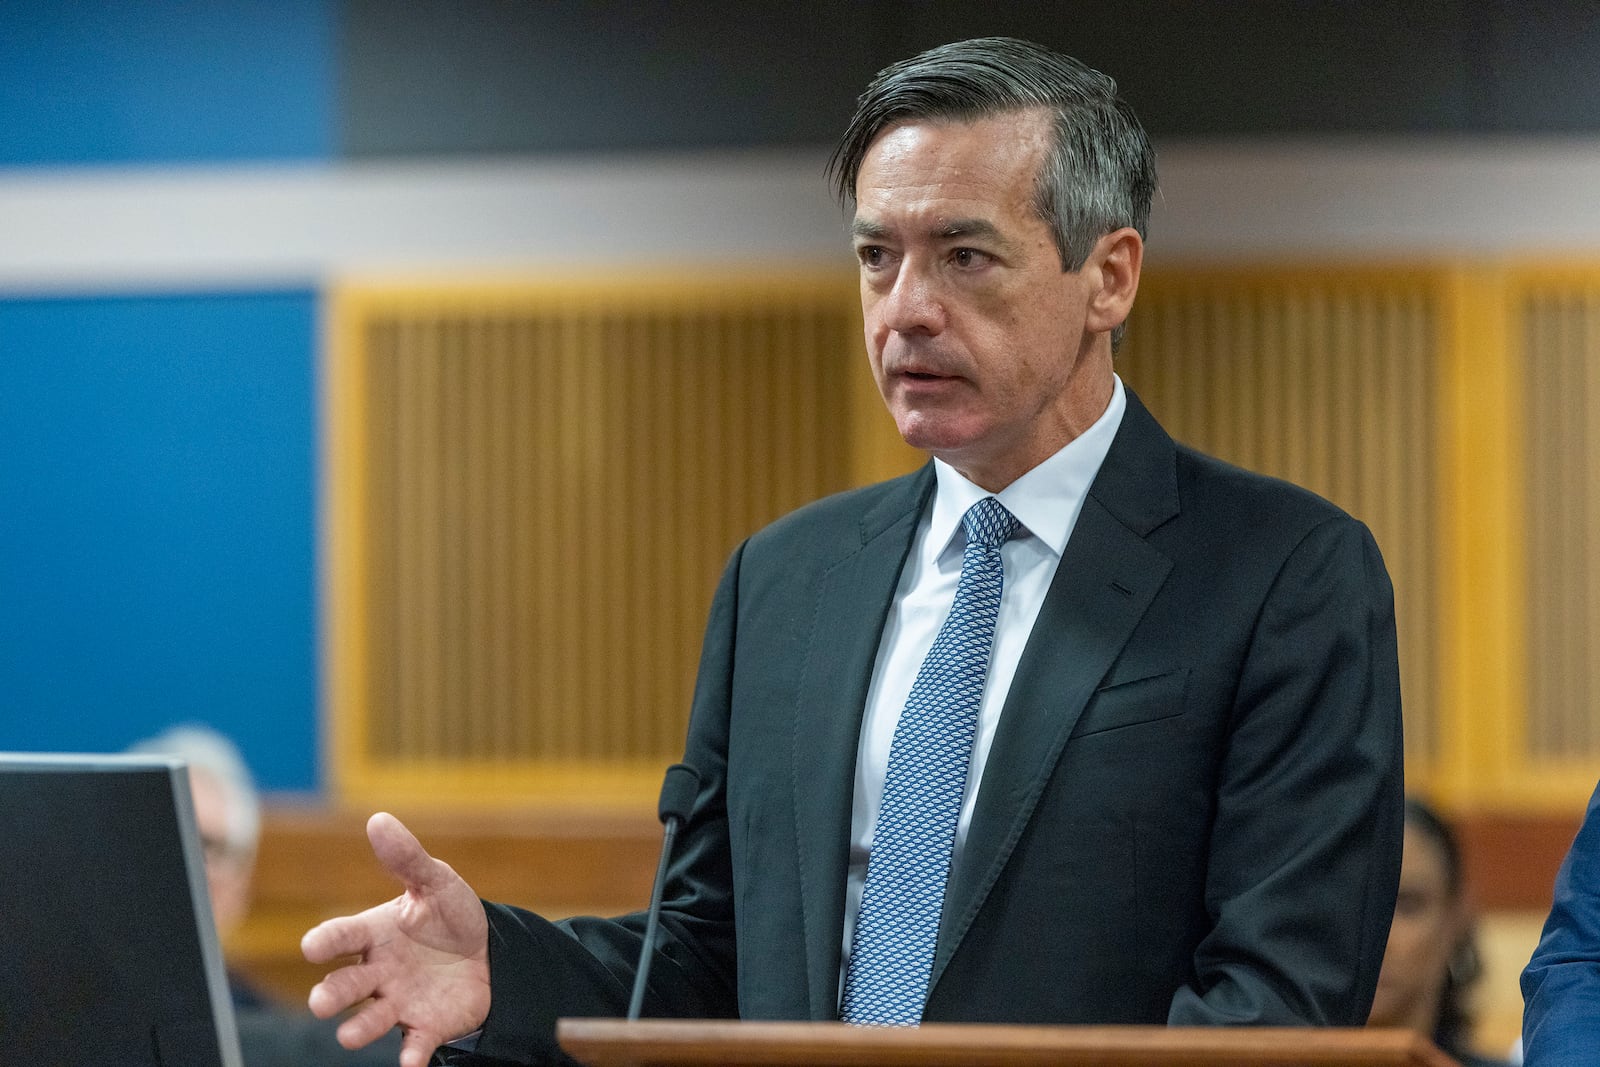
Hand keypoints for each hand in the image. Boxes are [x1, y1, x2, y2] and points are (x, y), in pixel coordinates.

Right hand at [302, 813, 491, 1066]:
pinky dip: (410, 1056)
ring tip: (349, 1035)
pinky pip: (413, 1045)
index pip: (342, 936)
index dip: (326, 941)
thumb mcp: (436, 882)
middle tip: (322, 1002)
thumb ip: (407, 858)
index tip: (312, 947)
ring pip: (367, 1020)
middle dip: (330, 995)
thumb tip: (378, 819)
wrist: (491, 953)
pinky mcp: (424, 1026)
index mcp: (374, 934)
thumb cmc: (451, 916)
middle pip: (344, 985)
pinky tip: (409, 1064)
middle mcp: (377, 972)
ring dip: (357, 1029)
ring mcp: (398, 1002)